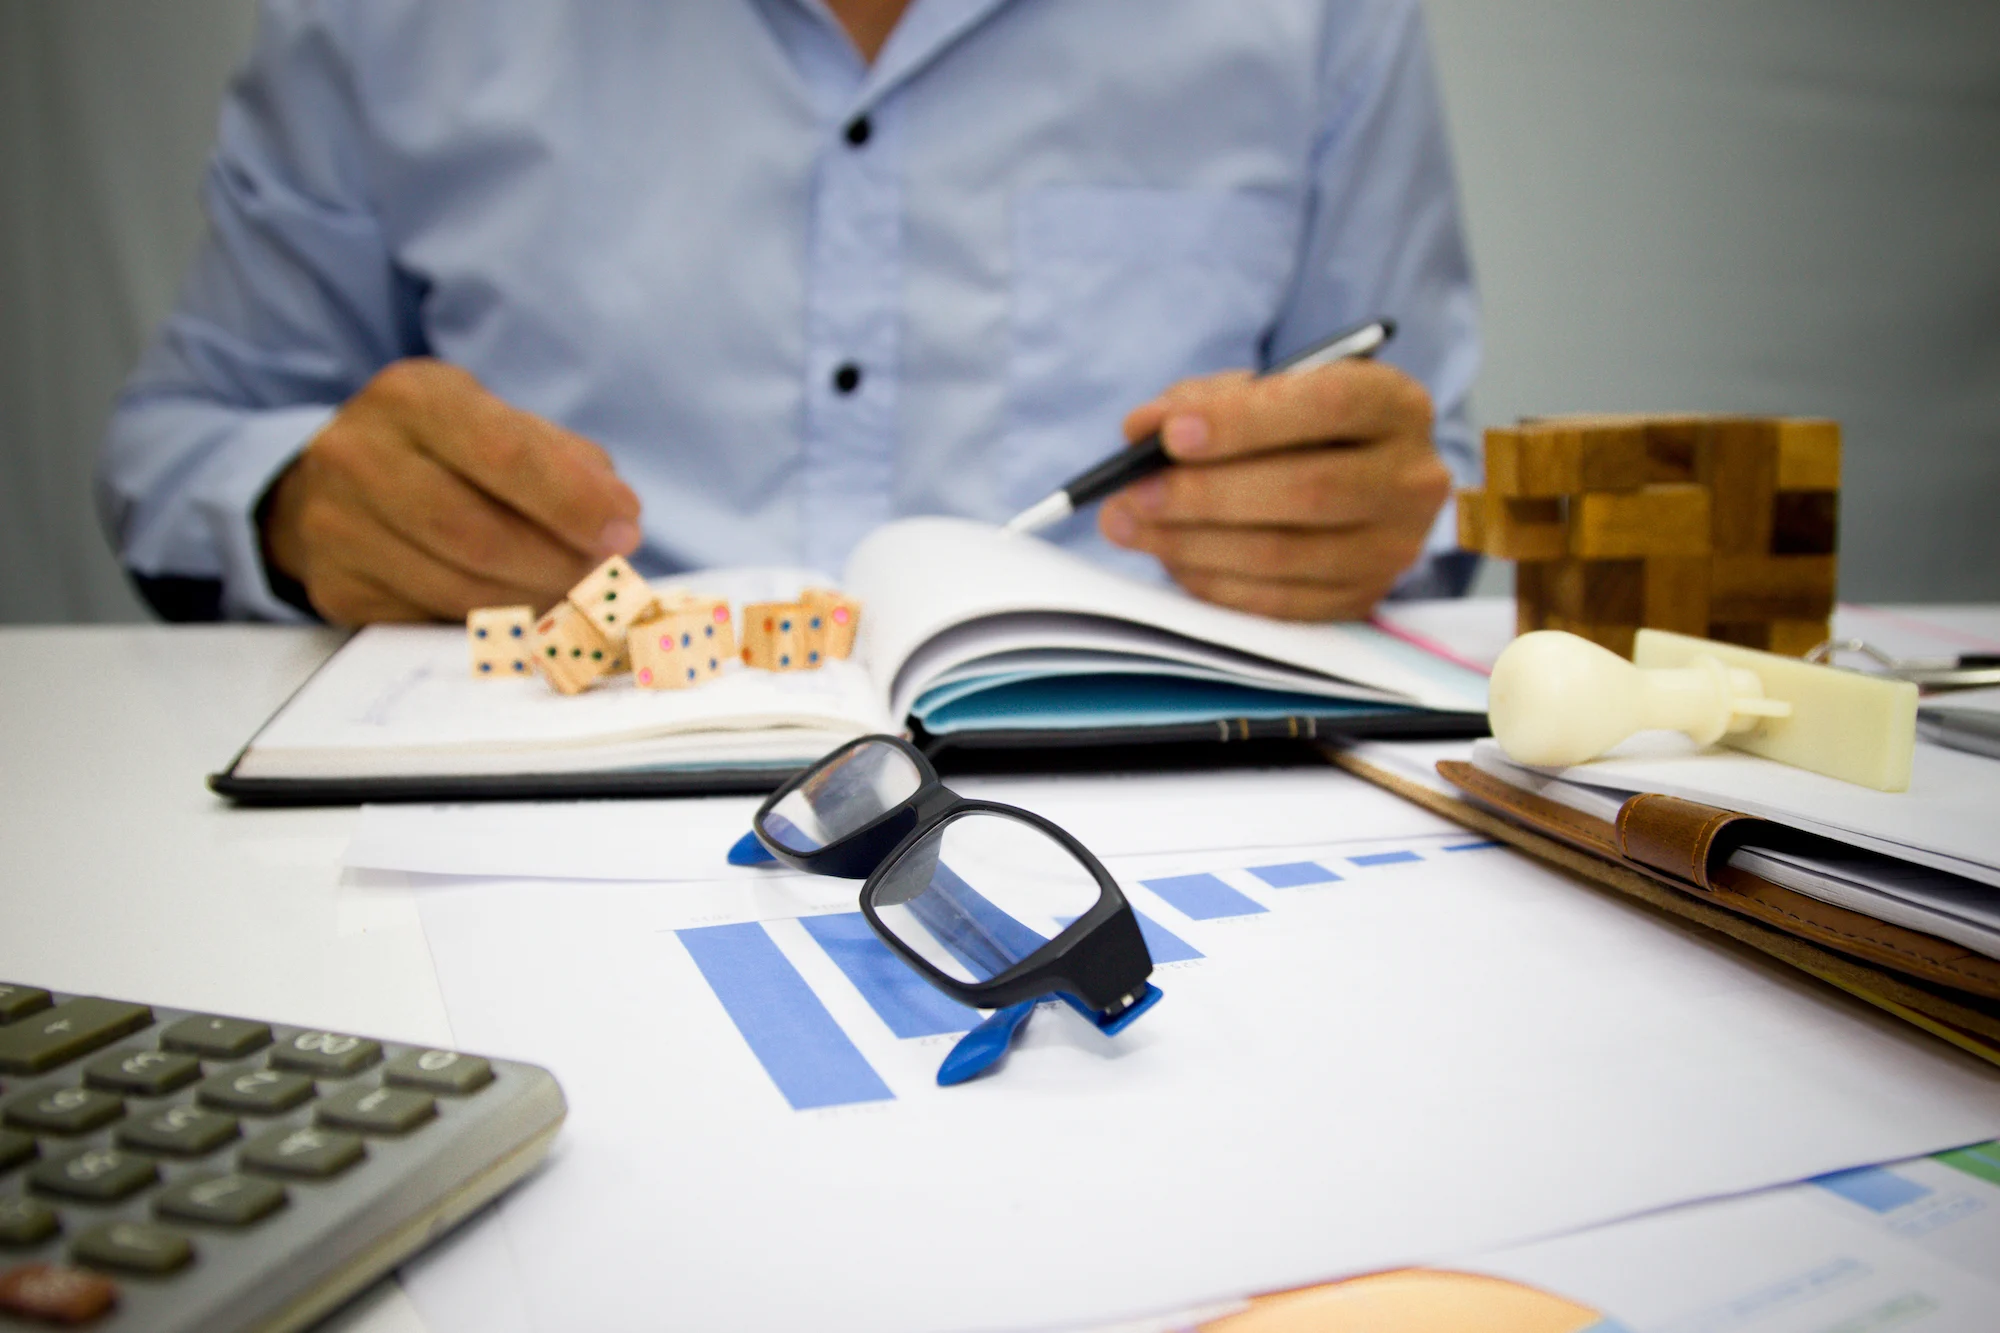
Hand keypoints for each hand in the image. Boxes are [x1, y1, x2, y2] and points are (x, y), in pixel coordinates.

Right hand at [262, 359, 641, 624]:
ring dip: (532, 601)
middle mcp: (359, 455)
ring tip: (569, 592)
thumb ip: (569, 465)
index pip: (505, 455)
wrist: (342, 478)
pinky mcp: (336, 586)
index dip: (574, 502)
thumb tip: (619, 522)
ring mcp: (336, 525)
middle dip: (557, 564)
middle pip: (479, 534)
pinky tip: (516, 605)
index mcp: (413, 398)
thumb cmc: (449, 451)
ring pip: (458, 588)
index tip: (625, 533)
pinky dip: (490, 621)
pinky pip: (431, 619)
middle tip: (601, 577)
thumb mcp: (504, 427)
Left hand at [1097, 360, 1450, 620]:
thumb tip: (1142, 429)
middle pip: (1308, 490)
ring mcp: (1393, 549)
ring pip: (1285, 555)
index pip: (1329, 405)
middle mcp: (1411, 478)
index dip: (1245, 422)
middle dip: (1206, 494)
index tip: (1171, 435)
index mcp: (1395, 404)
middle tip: (1135, 492)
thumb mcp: (1258, 392)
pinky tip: (1170, 558)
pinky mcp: (1362, 600)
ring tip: (1129, 525)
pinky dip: (1212, 582)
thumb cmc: (1293, 426)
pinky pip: (1277, 603)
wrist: (1346, 478)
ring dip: (1193, 543)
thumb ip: (1201, 401)